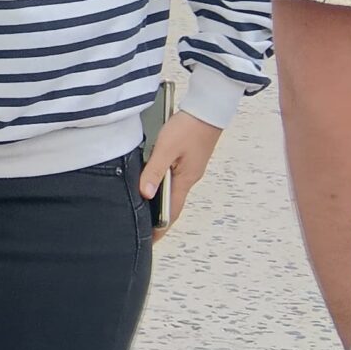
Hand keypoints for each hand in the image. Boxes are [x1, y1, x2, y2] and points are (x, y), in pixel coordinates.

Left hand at [139, 112, 221, 235]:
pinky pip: (173, 179)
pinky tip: (152, 185)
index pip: (172, 211)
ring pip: (172, 191)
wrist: (208, 109)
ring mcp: (190, 169)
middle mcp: (190, 178)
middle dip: (159, 218)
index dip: (161, 227)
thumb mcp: (166, 149)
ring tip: (145, 212)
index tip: (150, 240)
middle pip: (173, 204)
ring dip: (160, 203)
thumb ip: (154, 171)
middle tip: (142, 229)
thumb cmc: (188, 127)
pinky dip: (162, 187)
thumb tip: (144, 194)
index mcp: (186, 180)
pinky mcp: (188, 160)